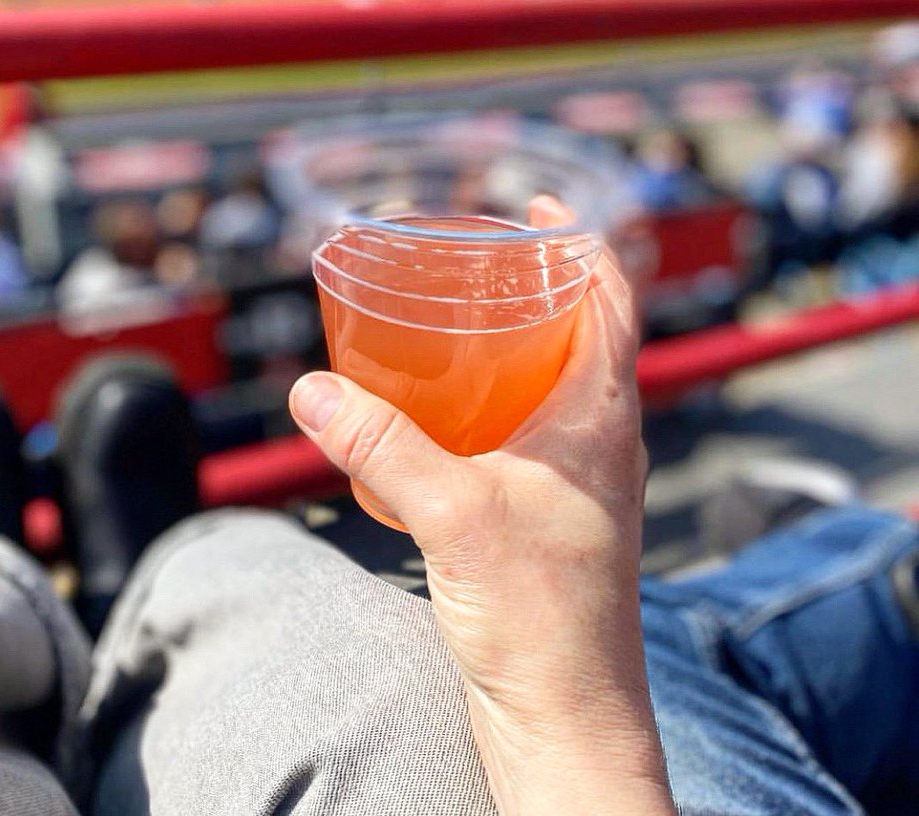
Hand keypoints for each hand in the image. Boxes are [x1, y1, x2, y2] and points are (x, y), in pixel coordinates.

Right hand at [289, 198, 672, 814]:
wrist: (565, 719)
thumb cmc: (541, 617)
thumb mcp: (452, 512)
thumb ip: (380, 447)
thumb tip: (314, 390)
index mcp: (604, 418)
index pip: (612, 302)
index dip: (580, 245)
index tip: (538, 207)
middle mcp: (603, 441)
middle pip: (584, 336)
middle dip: (538, 290)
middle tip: (478, 263)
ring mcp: (582, 482)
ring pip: (557, 388)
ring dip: (516, 348)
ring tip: (456, 329)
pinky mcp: (554, 519)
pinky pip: (531, 438)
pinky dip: (494, 408)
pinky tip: (442, 422)